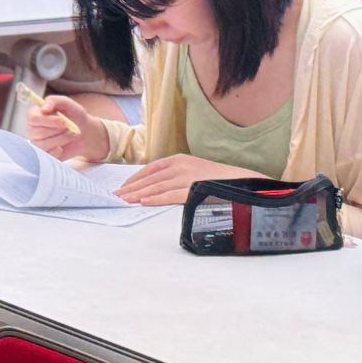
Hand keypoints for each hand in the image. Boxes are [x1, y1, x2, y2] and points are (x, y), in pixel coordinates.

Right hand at [27, 93, 107, 161]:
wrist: (85, 133)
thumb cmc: (74, 115)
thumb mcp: (67, 103)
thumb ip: (54, 101)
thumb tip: (43, 108)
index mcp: (35, 114)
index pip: (33, 118)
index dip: (48, 121)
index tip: (63, 121)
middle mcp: (33, 128)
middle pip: (38, 132)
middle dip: (58, 131)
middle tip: (69, 127)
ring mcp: (37, 142)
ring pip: (44, 144)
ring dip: (61, 139)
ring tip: (70, 135)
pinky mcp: (44, 154)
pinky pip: (48, 155)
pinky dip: (58, 150)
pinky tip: (63, 146)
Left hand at [115, 155, 266, 204]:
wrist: (244, 182)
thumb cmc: (218, 180)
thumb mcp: (194, 171)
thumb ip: (176, 175)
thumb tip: (156, 187)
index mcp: (179, 159)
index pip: (150, 168)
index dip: (135, 178)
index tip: (123, 187)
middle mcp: (180, 165)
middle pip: (150, 178)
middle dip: (131, 188)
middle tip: (117, 196)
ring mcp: (187, 177)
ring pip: (156, 187)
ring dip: (137, 194)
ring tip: (124, 201)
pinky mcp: (193, 189)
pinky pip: (169, 195)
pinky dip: (154, 199)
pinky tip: (142, 203)